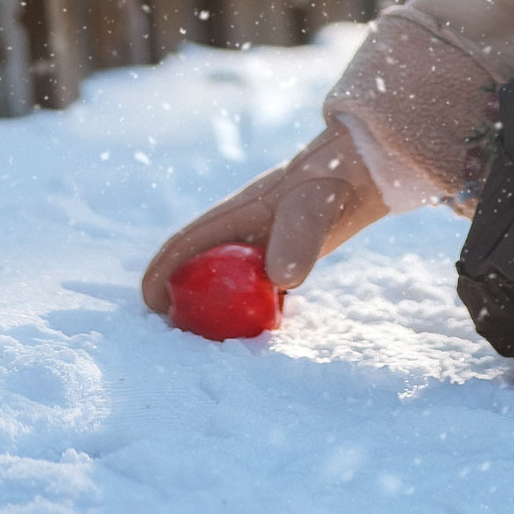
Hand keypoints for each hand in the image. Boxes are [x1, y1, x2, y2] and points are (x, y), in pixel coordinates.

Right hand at [140, 122, 387, 314]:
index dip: (160, 273)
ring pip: (227, 280)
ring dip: (218, 306)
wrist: (363, 172)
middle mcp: (240, 231)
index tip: (151, 306)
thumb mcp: (313, 211)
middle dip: (183, 299)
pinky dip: (253, 307)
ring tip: (214, 341)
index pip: (183, 246)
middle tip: (180, 337)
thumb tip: (281, 280)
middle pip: (198, 268)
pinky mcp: (284, 254)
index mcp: (231, 216)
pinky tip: (262, 330)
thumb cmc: (331, 184)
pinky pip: (258, 286)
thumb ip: (298, 241)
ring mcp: (261, 243)